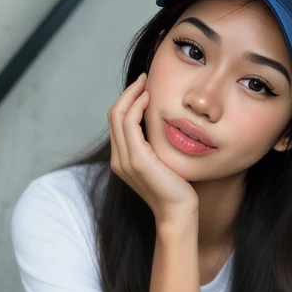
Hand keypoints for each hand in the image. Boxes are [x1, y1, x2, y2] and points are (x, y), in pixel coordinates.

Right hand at [108, 72, 199, 225]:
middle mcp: (119, 159)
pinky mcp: (137, 160)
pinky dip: (137, 107)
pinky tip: (149, 99)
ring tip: (146, 84)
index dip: (127, 101)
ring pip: (118, 116)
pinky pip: (130, 124)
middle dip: (128, 93)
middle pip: (113, 115)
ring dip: (132, 95)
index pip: (117, 122)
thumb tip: (160, 126)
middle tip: (144, 79)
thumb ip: (154, 147)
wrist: (178, 212)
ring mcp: (125, 160)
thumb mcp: (162, 163)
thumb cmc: (176, 190)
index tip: (143, 88)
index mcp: (122, 160)